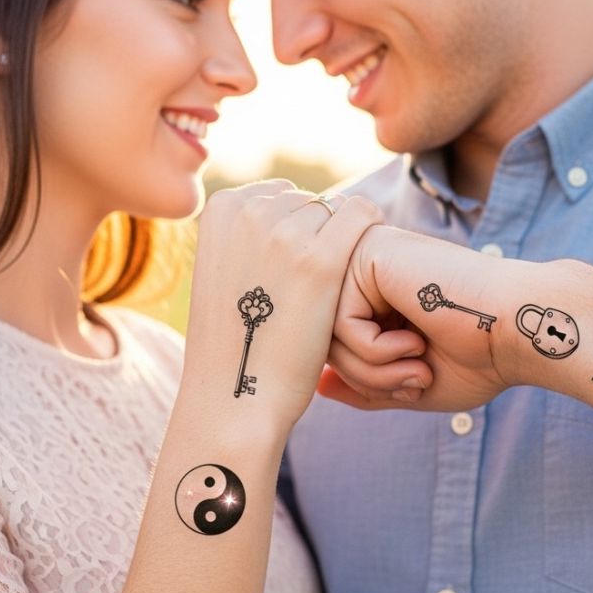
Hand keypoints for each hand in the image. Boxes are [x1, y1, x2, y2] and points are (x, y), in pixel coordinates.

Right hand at [182, 181, 382, 431]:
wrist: (237, 396)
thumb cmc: (237, 342)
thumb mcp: (224, 273)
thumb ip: (249, 235)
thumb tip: (289, 206)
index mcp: (222, 208)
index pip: (280, 195)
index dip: (296, 233)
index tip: (299, 270)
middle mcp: (250, 211)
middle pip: (308, 202)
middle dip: (320, 237)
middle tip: (320, 287)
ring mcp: (284, 233)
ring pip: (336, 210)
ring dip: (345, 243)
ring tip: (338, 290)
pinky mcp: (321, 260)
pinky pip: (363, 215)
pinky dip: (371, 236)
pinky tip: (371, 269)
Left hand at [320, 225, 530, 411]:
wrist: (521, 329)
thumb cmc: (479, 357)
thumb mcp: (411, 380)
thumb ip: (363, 382)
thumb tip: (317, 385)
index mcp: (378, 290)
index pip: (332, 344)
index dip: (367, 380)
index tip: (411, 387)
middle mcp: (365, 267)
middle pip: (321, 338)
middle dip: (365, 378)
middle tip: (413, 382)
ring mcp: (364, 256)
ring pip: (325, 333)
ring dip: (372, 370)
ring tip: (417, 366)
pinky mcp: (367, 255)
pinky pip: (340, 323)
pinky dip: (376, 351)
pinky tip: (415, 342)